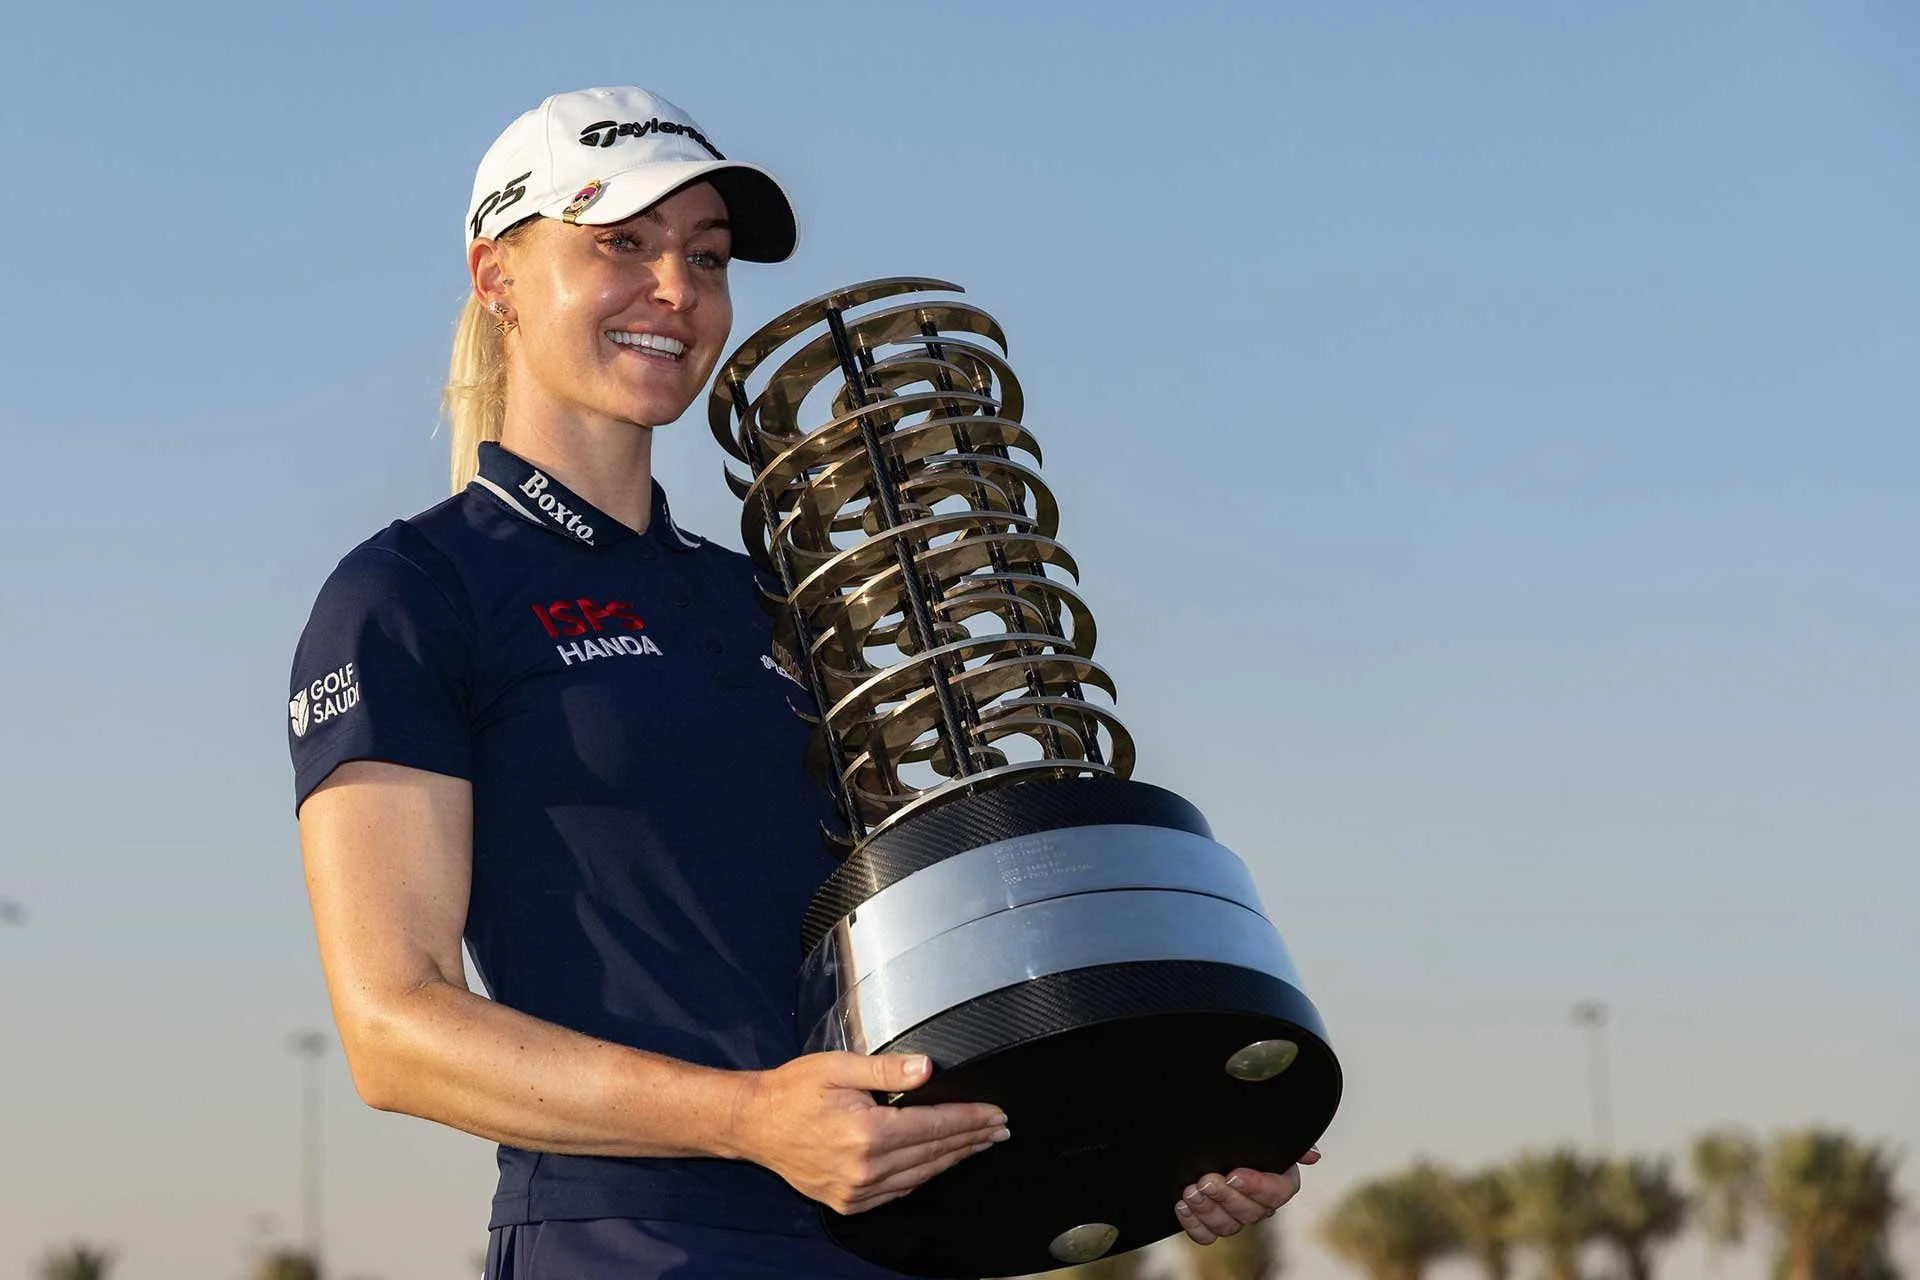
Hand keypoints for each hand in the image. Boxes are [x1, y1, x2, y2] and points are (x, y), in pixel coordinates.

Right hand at [732, 1052, 1009, 1214]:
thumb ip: (886, 1070)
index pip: (934, 1126)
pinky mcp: (849, 1202)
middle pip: (934, 1153)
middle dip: (971, 1139)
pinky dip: (923, 1176)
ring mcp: (857, 1191)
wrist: (753, 1124)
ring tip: (978, 1145)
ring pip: (921, 1175)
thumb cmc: (793, 1090)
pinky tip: (937, 1163)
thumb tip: (927, 1069)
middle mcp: (866, 1168)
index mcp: (868, 1133)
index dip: (970, 1120)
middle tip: (999, 1130)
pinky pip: (898, 1191)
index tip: (996, 1114)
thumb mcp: (839, 1067)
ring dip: (953, 1159)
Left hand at [1174, 1147, 1320, 1244]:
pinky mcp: (1211, 1225)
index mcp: (1278, 1182)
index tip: (1234, 1174)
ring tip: (1191, 1191)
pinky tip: (1182, 1206)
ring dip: (1207, 1210)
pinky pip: (1206, 1236)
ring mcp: (1235, 1217)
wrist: (1208, 1143)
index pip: (1277, 1193)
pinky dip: (1194, 1224)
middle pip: (1250, 1213)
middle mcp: (1259, 1204)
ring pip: (1228, 1227)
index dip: (1256, 1187)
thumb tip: (1312, 1156)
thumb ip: (1288, 1142)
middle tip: (1206, 1180)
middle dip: (1225, 1197)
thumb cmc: (1242, 1135)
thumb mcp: (1265, 1130)